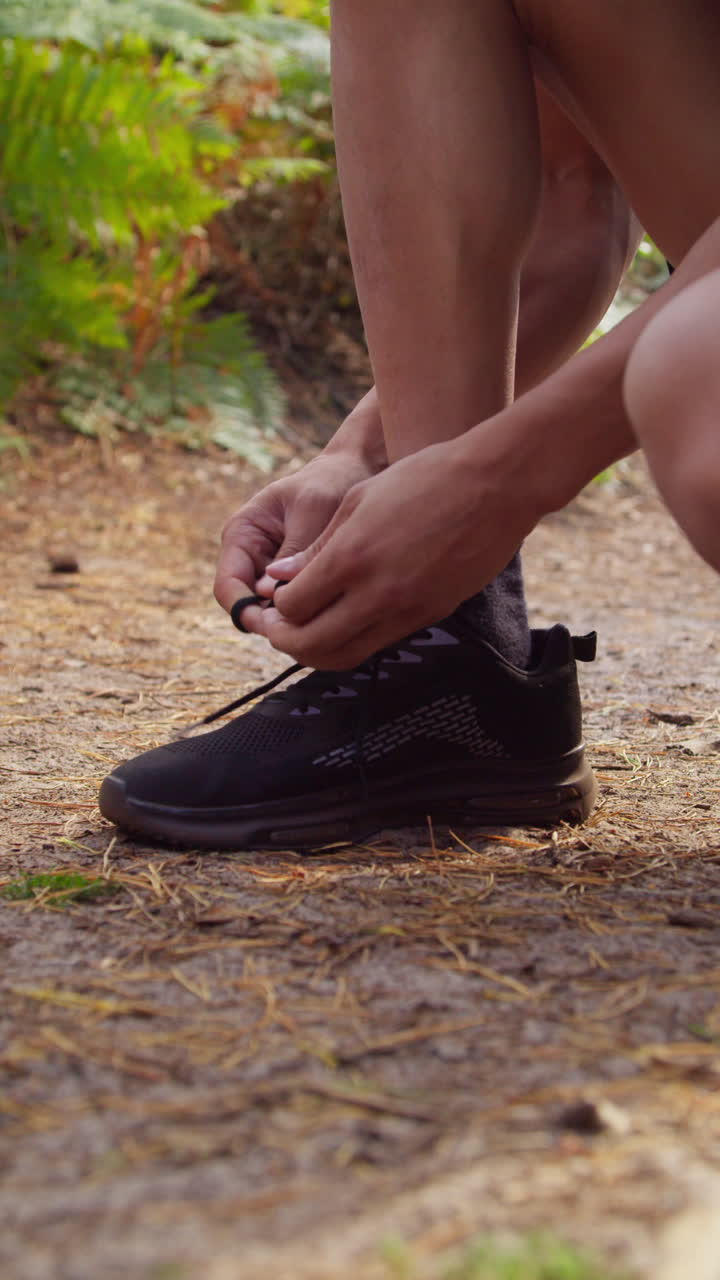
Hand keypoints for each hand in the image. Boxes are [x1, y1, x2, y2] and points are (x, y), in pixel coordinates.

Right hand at [214, 448, 380, 634]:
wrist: (354, 472)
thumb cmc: (330, 484)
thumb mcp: (313, 512)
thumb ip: (294, 552)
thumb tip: (271, 595)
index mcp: (242, 533)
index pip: (228, 585)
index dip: (245, 611)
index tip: (275, 625)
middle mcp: (249, 556)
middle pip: (246, 606)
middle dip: (270, 622)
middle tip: (305, 632)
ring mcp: (269, 570)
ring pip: (269, 612)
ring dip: (290, 621)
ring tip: (321, 622)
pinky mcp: (292, 580)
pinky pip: (291, 608)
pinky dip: (306, 614)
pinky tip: (330, 614)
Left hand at [256, 430, 543, 668]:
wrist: (496, 485)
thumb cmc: (425, 479)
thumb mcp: (357, 501)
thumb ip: (315, 548)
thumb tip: (278, 580)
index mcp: (351, 557)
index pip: (292, 608)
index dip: (273, 609)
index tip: (270, 600)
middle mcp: (377, 592)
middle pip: (312, 645)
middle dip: (284, 641)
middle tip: (275, 628)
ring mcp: (407, 610)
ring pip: (346, 655)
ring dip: (317, 651)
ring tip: (305, 632)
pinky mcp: (431, 616)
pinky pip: (380, 642)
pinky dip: (353, 640)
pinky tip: (345, 620)